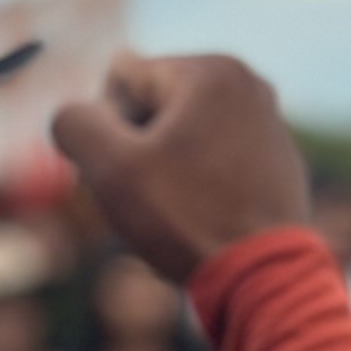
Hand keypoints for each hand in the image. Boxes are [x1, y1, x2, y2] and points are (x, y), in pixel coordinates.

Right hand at [52, 53, 310, 283]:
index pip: (121, 81)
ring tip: (176, 213)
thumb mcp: (110, 169)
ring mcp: (267, 120)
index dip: (109, 132)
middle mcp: (246, 83)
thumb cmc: (187, 221)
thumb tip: (76, 115)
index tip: (133, 174)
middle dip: (137, 150)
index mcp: (210, 69)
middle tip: (150, 199)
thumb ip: (74, 123)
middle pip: (152, 106)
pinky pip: (213, 158)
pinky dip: (197, 184)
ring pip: (180, 135)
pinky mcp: (276, 158)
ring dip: (162, 170)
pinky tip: (204, 219)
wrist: (262, 280)